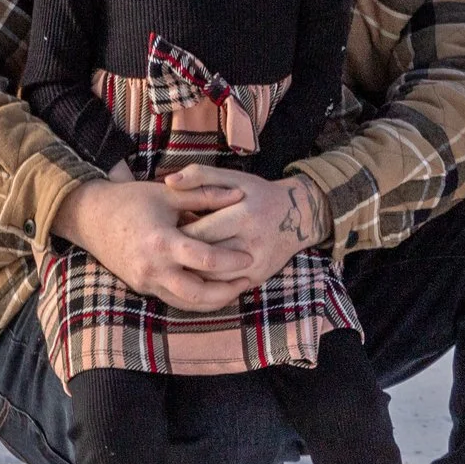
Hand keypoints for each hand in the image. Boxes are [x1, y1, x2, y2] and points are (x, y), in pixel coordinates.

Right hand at [51, 176, 253, 311]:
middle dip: (226, 291)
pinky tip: (214, 289)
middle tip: (248, 279)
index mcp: (161, 242)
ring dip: (214, 300)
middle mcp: (152, 268)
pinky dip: (196, 299)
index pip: (204, 259)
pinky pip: (173, 299)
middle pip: (198, 294)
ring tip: (236, 287)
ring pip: (186, 303)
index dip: (231, 260)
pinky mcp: (142, 287)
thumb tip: (240, 194)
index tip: (249, 256)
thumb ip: (205, 194)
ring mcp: (145, 281)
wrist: (90, 217)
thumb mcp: (168, 193)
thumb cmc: (131, 200)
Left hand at [168, 165, 331, 283]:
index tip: (165, 231)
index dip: (177, 234)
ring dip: (190, 272)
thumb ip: (200, 176)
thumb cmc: (259, 194)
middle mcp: (252, 242)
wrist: (299, 217)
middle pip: (203, 258)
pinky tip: (195, 272)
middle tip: (166, 250)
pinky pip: (224, 287)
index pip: (199, 232)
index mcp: (244, 215)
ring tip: (177, 261)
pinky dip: (206, 282)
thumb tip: (168, 182)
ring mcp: (256, 264)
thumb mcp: (234, 178)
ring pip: (211, 278)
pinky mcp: (258, 278)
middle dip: (181, 255)